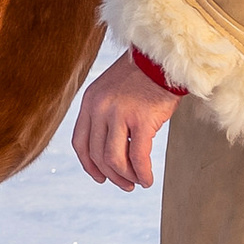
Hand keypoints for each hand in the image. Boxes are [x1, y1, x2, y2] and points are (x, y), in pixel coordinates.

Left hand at [72, 53, 182, 189]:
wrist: (164, 58)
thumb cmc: (142, 75)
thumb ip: (105, 113)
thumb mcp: (111, 90)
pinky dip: (142, 173)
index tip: (100, 177)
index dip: (88, 164)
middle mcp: (99, 108)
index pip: (79, 142)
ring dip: (126, 177)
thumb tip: (111, 148)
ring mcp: (119, 114)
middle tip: (125, 185)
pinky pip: (138, 157)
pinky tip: (148, 179)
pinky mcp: (142, 119)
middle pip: (97, 154)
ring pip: (115, 159)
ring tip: (137, 182)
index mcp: (90, 101)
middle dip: (111, 175)